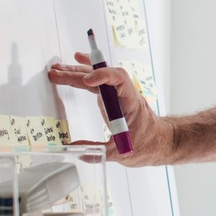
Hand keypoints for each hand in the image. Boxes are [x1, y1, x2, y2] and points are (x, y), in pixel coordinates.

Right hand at [47, 53, 171, 166]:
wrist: (159, 142)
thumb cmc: (147, 145)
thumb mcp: (123, 153)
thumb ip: (99, 152)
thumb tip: (74, 149)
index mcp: (131, 102)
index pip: (120, 80)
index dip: (104, 76)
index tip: (87, 80)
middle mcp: (123, 94)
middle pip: (101, 77)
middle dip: (78, 73)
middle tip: (57, 73)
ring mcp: (116, 95)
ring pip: (96, 77)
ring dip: (76, 72)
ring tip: (56, 69)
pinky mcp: (111, 99)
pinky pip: (96, 83)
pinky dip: (84, 74)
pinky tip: (75, 62)